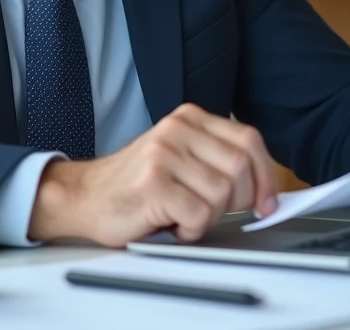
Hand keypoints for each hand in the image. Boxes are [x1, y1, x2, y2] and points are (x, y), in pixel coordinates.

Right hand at [27, 103, 278, 246]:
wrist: (83, 197)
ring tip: (181, 213)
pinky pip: (199, 214)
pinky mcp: (154, 183)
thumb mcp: (179, 159)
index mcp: (188, 118)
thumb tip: (265, 188)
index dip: (265, 175)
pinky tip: (169, 222)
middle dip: (236, 200)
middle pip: (241, 167)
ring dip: (208, 217)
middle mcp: (177, 130)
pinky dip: (190, 229)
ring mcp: (164, 154)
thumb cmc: (134, 185)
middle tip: (210, 210)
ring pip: (222, 194)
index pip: (248, 140)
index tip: (266, 201)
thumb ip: (216, 160)